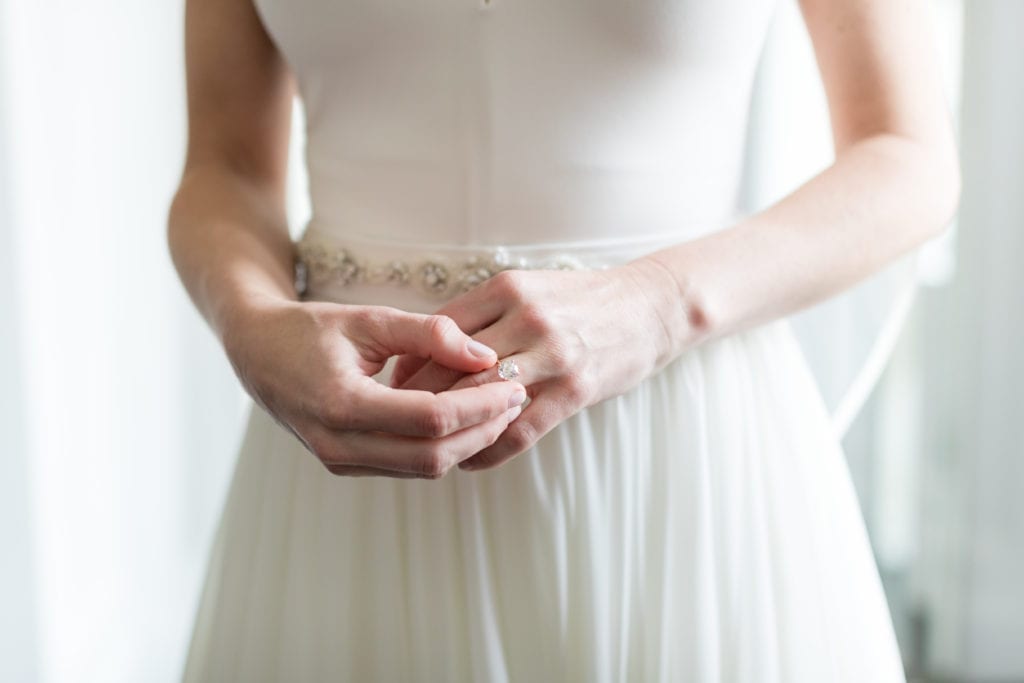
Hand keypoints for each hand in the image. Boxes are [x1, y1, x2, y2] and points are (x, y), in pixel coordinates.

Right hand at [222, 299, 527, 478]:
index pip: (431, 418)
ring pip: (423, 468)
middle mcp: (339, 443)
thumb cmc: (311, 328)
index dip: (480, 405)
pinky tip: (467, 420)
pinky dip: (443, 447)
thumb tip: (486, 356)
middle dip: (483, 429)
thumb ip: (430, 333)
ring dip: (468, 443)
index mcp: (342, 403)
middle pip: (432, 456)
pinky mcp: (347, 466)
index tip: (514, 383)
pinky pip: (406, 467)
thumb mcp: (369, 318)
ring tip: (499, 408)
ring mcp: (341, 461)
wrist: (257, 353)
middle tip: (516, 397)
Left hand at [390, 260, 680, 470]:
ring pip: (481, 401)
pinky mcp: (575, 390)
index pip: (439, 331)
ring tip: (426, 447)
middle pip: (453, 367)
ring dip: (450, 429)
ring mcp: (552, 355)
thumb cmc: (578, 302)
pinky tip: (469, 461)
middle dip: (419, 400)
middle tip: (395, 425)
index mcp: (507, 289)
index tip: (388, 390)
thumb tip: (415, 354)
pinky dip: (488, 451)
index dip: (409, 365)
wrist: (649, 307)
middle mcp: (526, 318)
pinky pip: (519, 431)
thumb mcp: (527, 291)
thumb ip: (476, 319)